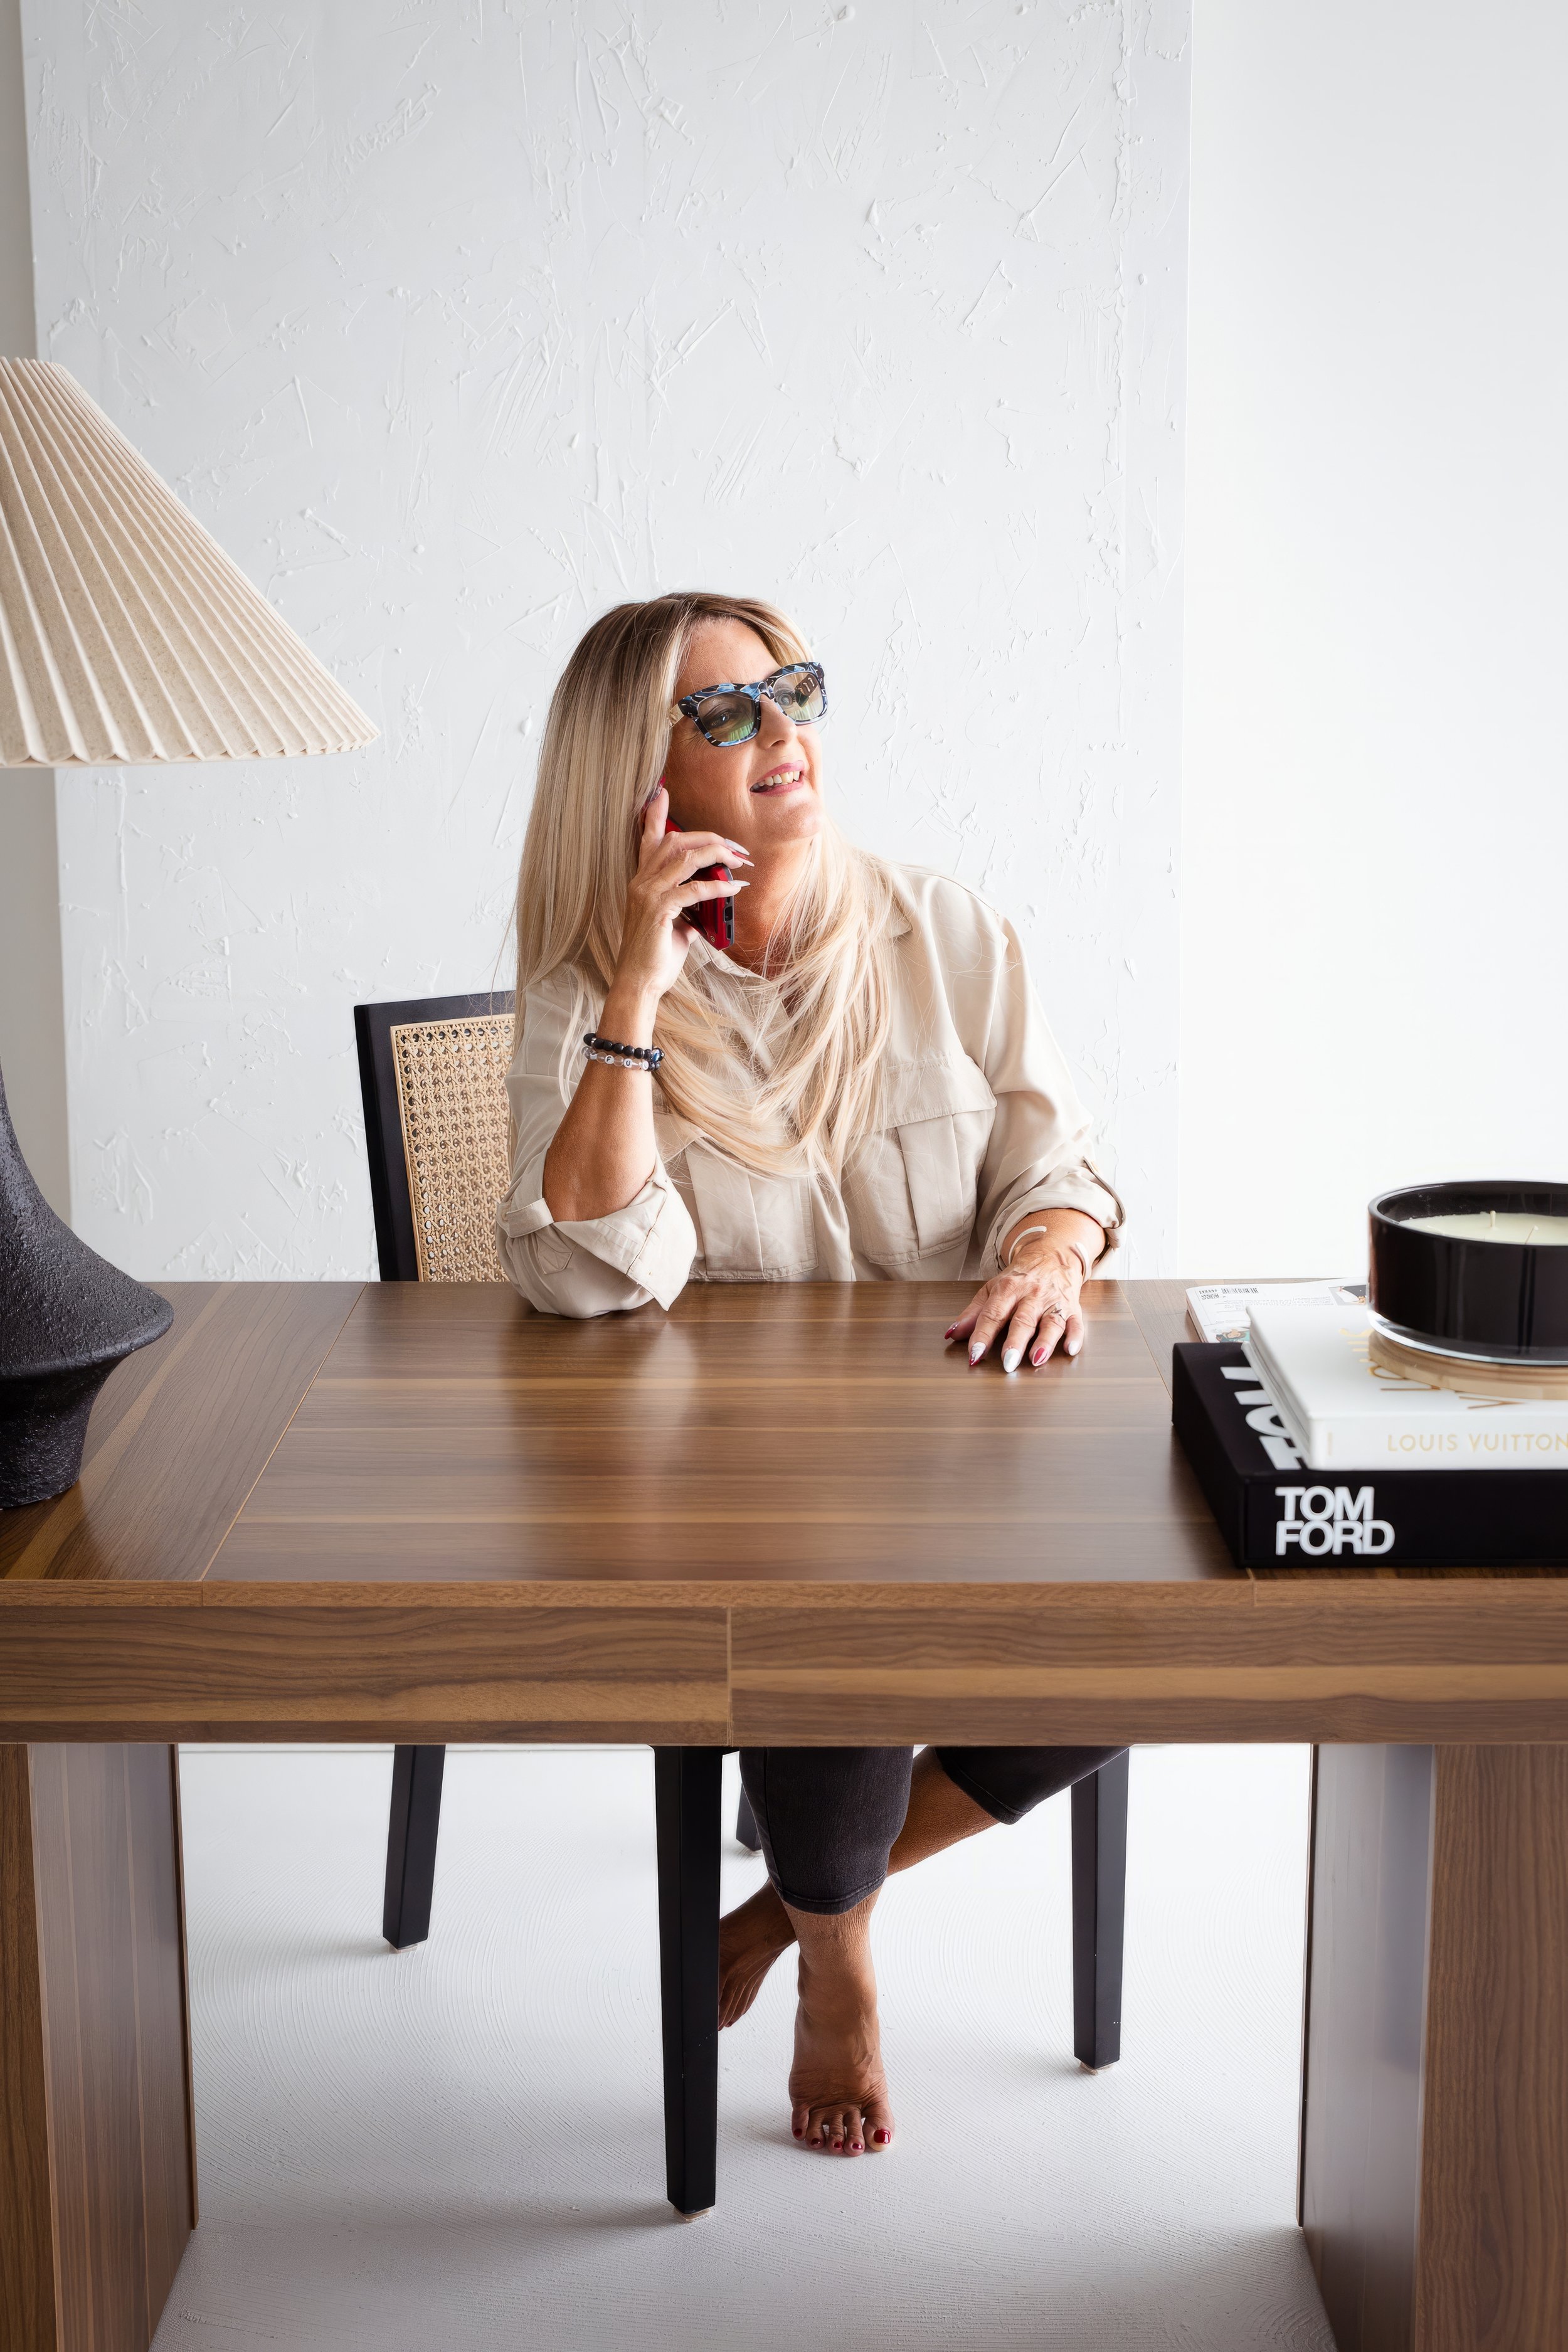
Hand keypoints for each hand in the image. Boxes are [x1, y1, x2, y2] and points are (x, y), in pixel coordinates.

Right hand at [612, 783, 751, 1009]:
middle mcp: (642, 881)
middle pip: (677, 841)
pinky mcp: (660, 910)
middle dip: (710, 838)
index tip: (662, 791)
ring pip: (686, 858)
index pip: (647, 838)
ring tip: (740, 862)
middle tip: (737, 848)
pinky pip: (694, 890)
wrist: (640, 982)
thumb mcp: (673, 926)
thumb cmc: (655, 955)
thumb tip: (708, 907)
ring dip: (718, 855)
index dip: (655, 814)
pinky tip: (735, 889)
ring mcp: (649, 894)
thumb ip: (687, 909)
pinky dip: (718, 887)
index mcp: (642, 881)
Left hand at [945, 1234, 1087, 1371]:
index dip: (983, 1335)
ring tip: (1037, 1359)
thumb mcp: (992, 1290)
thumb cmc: (1019, 1278)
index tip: (975, 1355)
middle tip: (1007, 1363)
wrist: (1052, 1255)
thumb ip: (973, 1314)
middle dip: (1015, 1342)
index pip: (993, 1314)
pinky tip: (1070, 1349)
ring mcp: (1053, 1302)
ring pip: (1051, 1322)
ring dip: (1045, 1342)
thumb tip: (951, 1334)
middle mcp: (1031, 1295)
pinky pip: (1076, 1323)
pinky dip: (1075, 1337)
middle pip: (1023, 1320)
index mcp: (1008, 1290)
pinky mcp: (1072, 1308)